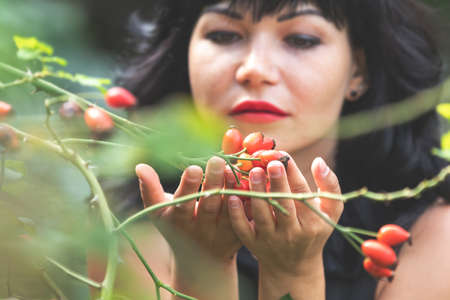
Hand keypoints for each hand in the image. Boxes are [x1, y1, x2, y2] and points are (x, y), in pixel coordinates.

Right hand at [135, 156, 241, 261]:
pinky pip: (246, 216)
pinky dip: (249, 201)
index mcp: (179, 220)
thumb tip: (140, 166)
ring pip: (229, 210)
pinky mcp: (239, 234)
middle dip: (213, 182)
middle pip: (208, 204)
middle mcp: (201, 228)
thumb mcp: (160, 211)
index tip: (193, 168)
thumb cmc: (176, 226)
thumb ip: (150, 189)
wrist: (200, 260)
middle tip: (218, 160)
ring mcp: (221, 232)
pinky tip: (253, 182)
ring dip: (233, 189)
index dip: (188, 187)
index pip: (182, 203)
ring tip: (235, 168)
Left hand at [227, 155, 342, 298]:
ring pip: (262, 215)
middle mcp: (292, 232)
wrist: (293, 266)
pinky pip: (243, 228)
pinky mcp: (253, 244)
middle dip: (277, 183)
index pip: (302, 194)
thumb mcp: (330, 211)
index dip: (293, 173)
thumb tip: (318, 162)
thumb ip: (329, 185)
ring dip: (257, 192)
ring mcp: (271, 239)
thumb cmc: (313, 230)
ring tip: (253, 172)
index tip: (283, 156)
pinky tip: (233, 196)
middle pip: (284, 205)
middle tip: (270, 164)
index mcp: (312, 222)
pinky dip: (237, 213)